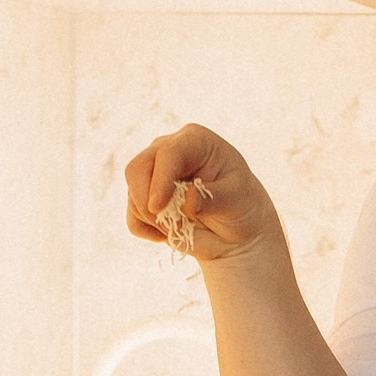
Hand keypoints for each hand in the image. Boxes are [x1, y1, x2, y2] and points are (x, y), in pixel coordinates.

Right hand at [123, 125, 284, 265]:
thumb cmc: (242, 207)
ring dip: (153, 220)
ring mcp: (154, 173)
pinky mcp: (145, 198)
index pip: (168, 153)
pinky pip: (132, 217)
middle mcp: (168, 150)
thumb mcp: (237, 200)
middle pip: (137, 168)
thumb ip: (213, 199)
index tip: (158, 206)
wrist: (237, 231)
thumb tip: (187, 201)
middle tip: (170, 224)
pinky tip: (170, 233)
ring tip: (185, 227)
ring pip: (132, 195)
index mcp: (195, 141)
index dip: (160, 180)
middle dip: (146, 200)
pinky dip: (147, 231)